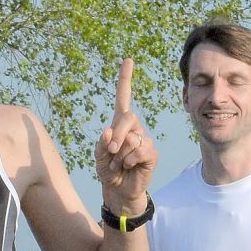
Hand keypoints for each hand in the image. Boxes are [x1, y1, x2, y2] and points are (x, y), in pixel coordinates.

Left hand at [95, 59, 157, 215]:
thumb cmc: (108, 171)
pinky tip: (130, 167)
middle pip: (128, 117)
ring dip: (120, 155)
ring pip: (133, 138)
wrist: (118, 190)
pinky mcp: (151, 153)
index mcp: (119, 124)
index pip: (124, 97)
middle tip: (110, 153)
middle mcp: (134, 128)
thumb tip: (109, 131)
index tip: (128, 60)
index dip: (125, 79)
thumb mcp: (98, 157)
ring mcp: (145, 140)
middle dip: (117, 135)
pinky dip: (130, 161)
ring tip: (120, 164)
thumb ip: (101, 145)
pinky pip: (141, 151)